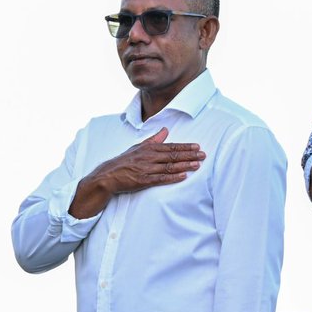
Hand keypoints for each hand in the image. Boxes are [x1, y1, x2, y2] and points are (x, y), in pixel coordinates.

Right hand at [90, 127, 204, 193]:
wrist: (107, 176)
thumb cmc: (124, 161)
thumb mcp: (138, 147)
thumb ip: (154, 140)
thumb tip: (165, 130)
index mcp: (148, 148)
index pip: (170, 146)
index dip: (185, 147)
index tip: (197, 146)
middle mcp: (148, 157)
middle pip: (172, 156)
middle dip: (189, 155)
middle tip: (203, 155)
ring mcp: (146, 169)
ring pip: (169, 167)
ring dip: (185, 165)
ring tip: (198, 164)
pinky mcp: (143, 181)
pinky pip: (160, 179)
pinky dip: (172, 178)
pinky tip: (183, 176)